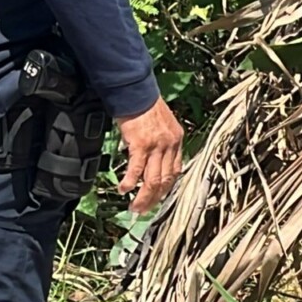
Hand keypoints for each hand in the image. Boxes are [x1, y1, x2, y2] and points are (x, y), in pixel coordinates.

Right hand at [117, 97, 184, 213]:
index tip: (157, 199)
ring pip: (153, 179)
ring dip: (144, 196)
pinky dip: (131, 182)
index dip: (166, 188)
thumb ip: (163, 142)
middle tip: (144, 210)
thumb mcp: (162, 125)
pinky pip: (137, 169)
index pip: (176, 172)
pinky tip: (124, 190)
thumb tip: (154, 159)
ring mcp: (157, 146)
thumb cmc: (145, 107)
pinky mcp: (141, 144)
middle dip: (155, 199)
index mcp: (177, 141)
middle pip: (165, 180)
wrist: (135, 91)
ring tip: (134, 207)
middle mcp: (170, 145)